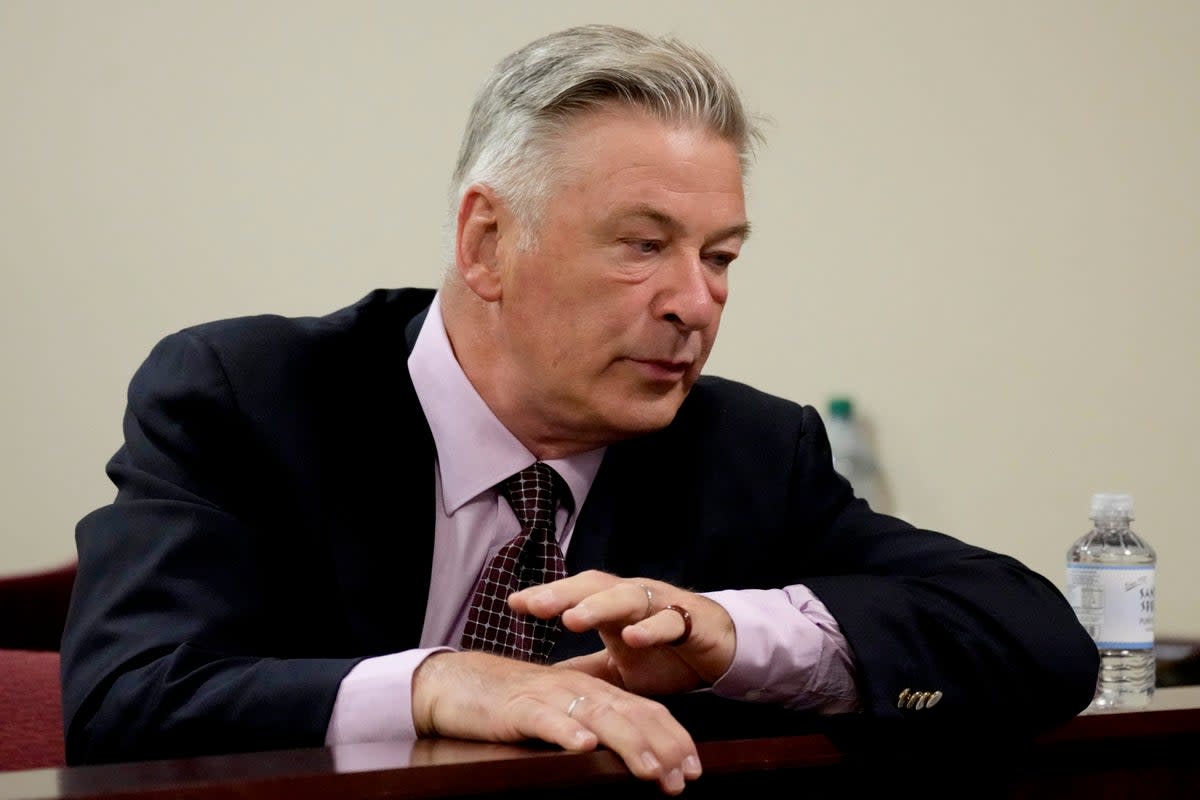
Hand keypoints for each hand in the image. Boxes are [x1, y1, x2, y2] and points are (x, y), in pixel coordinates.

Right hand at [411, 650, 700, 794]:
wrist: (456, 683)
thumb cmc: (511, 704)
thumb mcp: (561, 716)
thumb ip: (593, 728)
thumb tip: (628, 759)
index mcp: (592, 692)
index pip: (644, 710)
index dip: (674, 738)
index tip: (695, 769)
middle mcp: (577, 690)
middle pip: (631, 713)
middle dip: (664, 746)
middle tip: (685, 778)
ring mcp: (549, 696)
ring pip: (598, 715)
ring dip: (629, 742)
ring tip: (652, 769)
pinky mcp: (517, 707)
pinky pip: (545, 719)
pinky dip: (566, 731)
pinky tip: (583, 746)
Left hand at [509, 570, 736, 696]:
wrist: (720, 648)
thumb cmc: (664, 652)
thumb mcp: (616, 668)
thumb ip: (582, 672)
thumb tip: (538, 683)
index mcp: (611, 606)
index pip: (573, 594)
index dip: (545, 596)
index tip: (513, 603)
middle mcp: (632, 598)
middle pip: (593, 587)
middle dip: (563, 594)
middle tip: (534, 604)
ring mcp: (661, 605)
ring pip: (626, 598)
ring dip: (599, 607)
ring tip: (572, 619)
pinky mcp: (690, 621)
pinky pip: (669, 622)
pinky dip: (651, 629)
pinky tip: (633, 637)